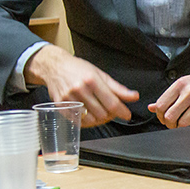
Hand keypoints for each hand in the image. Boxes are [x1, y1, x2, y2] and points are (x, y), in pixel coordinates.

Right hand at [24, 45, 138, 126]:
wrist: (54, 66)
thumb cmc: (79, 69)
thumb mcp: (100, 74)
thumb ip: (118, 88)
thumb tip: (134, 97)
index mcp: (91, 80)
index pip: (111, 102)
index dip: (122, 111)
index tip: (127, 115)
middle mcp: (79, 90)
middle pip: (102, 113)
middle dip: (111, 115)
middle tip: (113, 111)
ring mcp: (68, 99)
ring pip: (90, 119)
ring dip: (100, 120)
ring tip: (102, 113)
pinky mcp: (60, 106)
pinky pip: (77, 121)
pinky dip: (87, 122)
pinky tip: (91, 115)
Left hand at [148, 60, 189, 127]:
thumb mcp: (187, 82)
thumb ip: (170, 96)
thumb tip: (152, 107)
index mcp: (181, 84)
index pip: (160, 105)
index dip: (159, 116)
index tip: (164, 118)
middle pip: (170, 117)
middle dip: (169, 125)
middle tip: (173, 124)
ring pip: (183, 123)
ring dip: (182, 128)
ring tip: (186, 124)